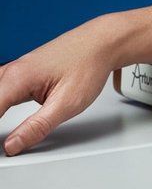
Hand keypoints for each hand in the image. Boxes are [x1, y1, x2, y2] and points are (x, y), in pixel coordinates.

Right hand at [0, 20, 117, 155]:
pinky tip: (4, 111)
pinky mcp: (23, 72)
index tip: (2, 144)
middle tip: (5, 141)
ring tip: (6, 133)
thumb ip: (37, 127)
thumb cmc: (89, 65)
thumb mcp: (67, 104)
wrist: (104, 43)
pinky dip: (0, 103)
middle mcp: (12, 71)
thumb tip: (12, 145)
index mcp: (17, 79)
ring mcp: (17, 70)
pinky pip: (1, 89)